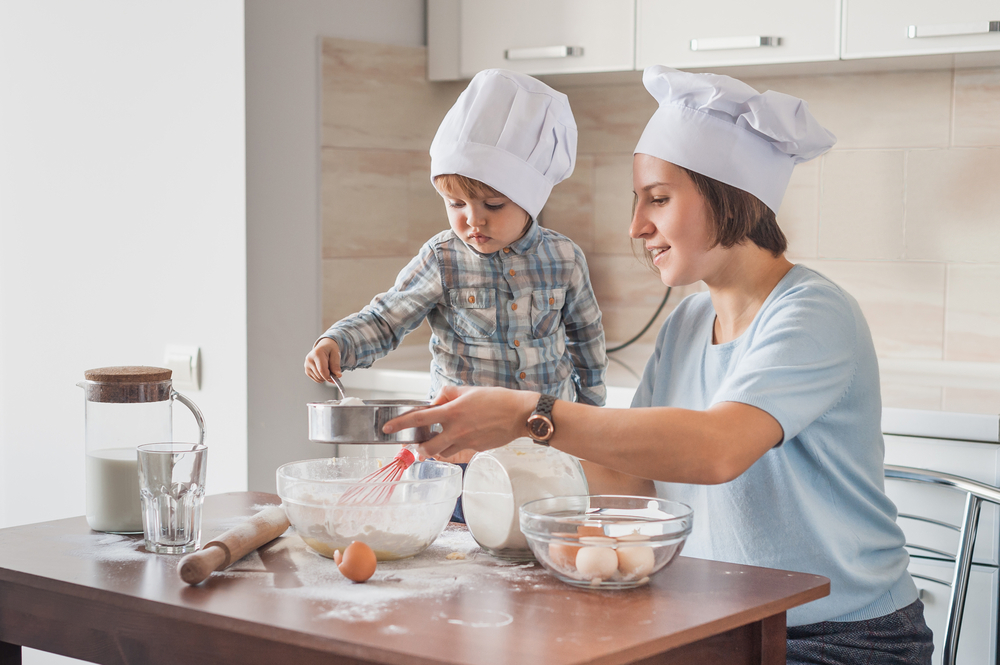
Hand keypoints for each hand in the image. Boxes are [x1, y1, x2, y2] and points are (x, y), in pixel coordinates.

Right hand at [304, 338, 341, 383]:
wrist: (324, 347)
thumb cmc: (330, 350)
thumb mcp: (336, 354)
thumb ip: (336, 365)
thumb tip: (338, 375)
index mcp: (317, 354)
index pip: (322, 370)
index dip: (329, 377)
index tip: (335, 378)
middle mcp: (309, 360)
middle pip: (320, 376)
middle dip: (328, 376)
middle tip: (332, 369)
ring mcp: (306, 366)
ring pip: (318, 379)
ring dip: (325, 377)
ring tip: (327, 368)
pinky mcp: (306, 371)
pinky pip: (316, 379)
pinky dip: (321, 377)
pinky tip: (323, 370)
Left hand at [383, 385, 537, 459]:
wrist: (519, 414)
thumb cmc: (497, 399)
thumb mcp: (468, 390)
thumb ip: (448, 395)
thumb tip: (435, 401)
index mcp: (452, 412)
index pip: (419, 419)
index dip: (400, 424)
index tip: (387, 428)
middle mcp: (456, 430)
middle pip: (428, 447)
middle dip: (419, 448)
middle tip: (417, 445)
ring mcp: (466, 442)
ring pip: (442, 453)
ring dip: (436, 450)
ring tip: (437, 443)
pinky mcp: (476, 449)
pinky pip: (459, 452)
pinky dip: (454, 448)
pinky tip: (459, 439)